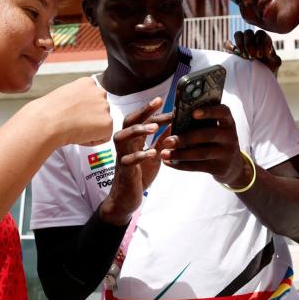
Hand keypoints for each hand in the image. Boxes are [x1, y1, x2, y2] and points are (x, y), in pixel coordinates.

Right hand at [42, 77, 111, 145]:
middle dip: (90, 118)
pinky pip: (104, 137)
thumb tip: (82, 108)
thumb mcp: (64, 94)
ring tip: (74, 128)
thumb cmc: (49, 111)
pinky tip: (79, 135)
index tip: (72, 114)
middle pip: (100, 110)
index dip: (83, 109)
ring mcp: (105, 107)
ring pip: (102, 123)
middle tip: (73, 123)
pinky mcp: (108, 123)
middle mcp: (100, 92)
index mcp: (88, 83)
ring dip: (91, 129)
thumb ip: (78, 98)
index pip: (93, 98)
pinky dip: (92, 140)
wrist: (48, 122)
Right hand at [100, 97, 171, 224]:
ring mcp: (122, 157)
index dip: (150, 110)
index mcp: (133, 140)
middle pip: (128, 122)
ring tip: (154, 127)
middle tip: (157, 103)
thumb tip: (175, 123)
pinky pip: (127, 160)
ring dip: (138, 130)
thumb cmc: (139, 175)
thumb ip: (162, 140)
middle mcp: (125, 145)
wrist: (126, 199)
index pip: (139, 119)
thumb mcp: (154, 155)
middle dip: (142, 112)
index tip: (162, 100)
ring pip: (122, 138)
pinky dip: (139, 155)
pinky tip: (152, 153)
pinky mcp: (124, 171)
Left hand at [159, 104, 251, 188]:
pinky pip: (198, 167)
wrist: (232, 165)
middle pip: (208, 135)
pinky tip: (169, 162)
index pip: (223, 112)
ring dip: (180, 154)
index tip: (193, 113)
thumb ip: (201, 123)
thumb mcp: (215, 129)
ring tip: (164, 154)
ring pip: (201, 153)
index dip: (209, 112)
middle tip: (167, 141)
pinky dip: (181, 165)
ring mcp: (227, 153)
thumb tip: (173, 120)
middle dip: (185, 138)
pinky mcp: (220, 168)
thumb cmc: (216, 140)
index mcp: (227, 122)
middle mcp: (230, 136)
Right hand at [224, 29, 281, 75]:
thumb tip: (270, 55)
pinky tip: (238, 56)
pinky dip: (231, 47)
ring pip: (238, 34)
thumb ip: (276, 58)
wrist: (259, 77)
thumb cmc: (268, 68)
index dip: (262, 42)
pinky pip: (228, 44)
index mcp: (262, 39)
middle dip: (250, 44)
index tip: (265, 54)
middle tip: (254, 56)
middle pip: (248, 32)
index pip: (260, 34)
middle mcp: (252, 39)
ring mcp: (242, 44)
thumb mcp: (275, 64)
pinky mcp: (233, 50)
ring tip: (245, 57)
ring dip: (240, 44)